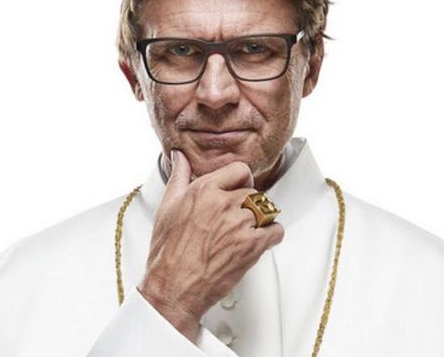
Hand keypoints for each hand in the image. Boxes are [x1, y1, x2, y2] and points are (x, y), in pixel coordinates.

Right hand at [137, 149, 284, 341]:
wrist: (173, 287)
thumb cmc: (167, 253)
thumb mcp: (167, 207)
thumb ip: (178, 176)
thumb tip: (179, 157)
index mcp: (204, 190)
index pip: (239, 169)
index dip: (242, 180)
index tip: (241, 188)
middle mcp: (223, 203)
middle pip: (254, 192)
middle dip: (248, 205)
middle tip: (239, 218)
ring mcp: (239, 224)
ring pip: (266, 210)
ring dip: (260, 220)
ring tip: (248, 230)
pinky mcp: (251, 245)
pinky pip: (276, 231)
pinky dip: (271, 236)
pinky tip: (259, 241)